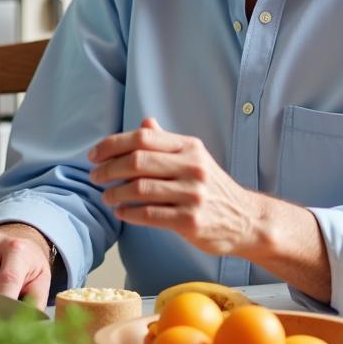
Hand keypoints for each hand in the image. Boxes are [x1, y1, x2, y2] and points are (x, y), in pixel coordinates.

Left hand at [88, 117, 258, 256]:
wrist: (247, 220)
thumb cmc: (213, 188)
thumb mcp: (194, 158)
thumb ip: (167, 142)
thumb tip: (145, 121)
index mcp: (189, 147)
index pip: (143, 137)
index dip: (113, 144)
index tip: (94, 155)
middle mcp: (192, 167)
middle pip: (137, 161)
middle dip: (108, 169)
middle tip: (95, 176)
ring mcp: (193, 195)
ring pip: (140, 189)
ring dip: (115, 193)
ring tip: (106, 196)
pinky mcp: (191, 222)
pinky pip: (149, 215)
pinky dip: (129, 213)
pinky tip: (121, 212)